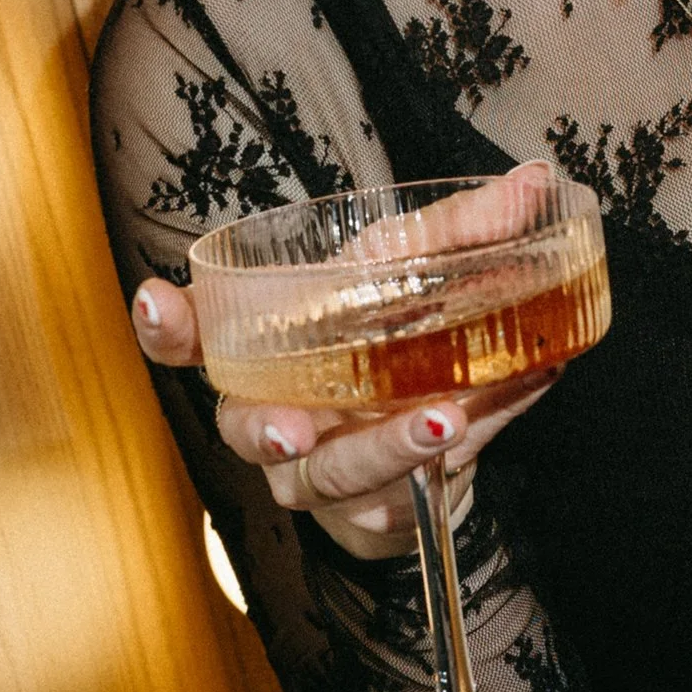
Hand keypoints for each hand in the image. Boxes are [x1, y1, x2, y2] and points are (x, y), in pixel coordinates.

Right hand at [130, 162, 563, 561]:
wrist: (422, 435)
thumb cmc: (380, 337)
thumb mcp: (403, 272)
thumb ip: (455, 232)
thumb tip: (534, 182)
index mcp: (259, 351)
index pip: (188, 341)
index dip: (165, 327)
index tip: (156, 300)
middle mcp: (276, 416)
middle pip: (252, 430)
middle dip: (269, 431)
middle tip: (295, 429)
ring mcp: (325, 474)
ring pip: (338, 476)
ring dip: (389, 449)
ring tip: (444, 420)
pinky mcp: (384, 509)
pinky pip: (422, 484)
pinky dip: (475, 441)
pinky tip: (516, 399)